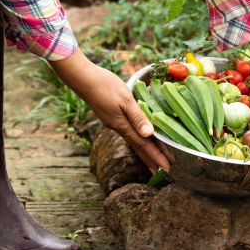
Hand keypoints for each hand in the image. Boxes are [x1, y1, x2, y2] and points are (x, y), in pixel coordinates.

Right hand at [49, 50, 172, 172]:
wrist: (82, 78)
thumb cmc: (105, 85)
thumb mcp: (125, 99)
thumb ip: (137, 116)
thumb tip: (149, 134)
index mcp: (123, 125)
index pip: (143, 146)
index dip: (156, 157)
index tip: (167, 169)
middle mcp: (119, 127)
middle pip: (139, 147)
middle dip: (153, 159)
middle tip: (166, 171)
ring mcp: (114, 122)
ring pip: (135, 140)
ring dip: (147, 151)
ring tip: (157, 159)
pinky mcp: (112, 116)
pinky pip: (130, 132)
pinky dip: (140, 139)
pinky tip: (143, 139)